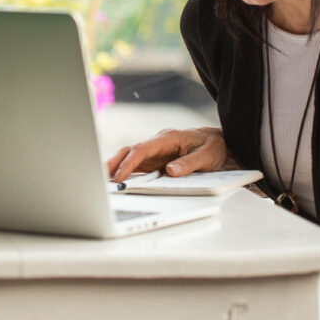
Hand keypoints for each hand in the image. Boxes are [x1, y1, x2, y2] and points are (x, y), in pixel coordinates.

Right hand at [106, 127, 227, 182]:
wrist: (218, 142)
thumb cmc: (212, 146)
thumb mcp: (206, 155)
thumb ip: (189, 163)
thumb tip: (170, 171)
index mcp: (167, 138)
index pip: (142, 149)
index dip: (129, 163)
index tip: (120, 176)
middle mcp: (157, 143)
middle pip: (130, 150)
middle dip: (114, 163)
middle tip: (101, 177)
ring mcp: (155, 151)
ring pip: (129, 156)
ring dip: (116, 167)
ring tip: (103, 181)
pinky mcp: (156, 159)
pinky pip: (137, 164)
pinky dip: (125, 171)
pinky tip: (117, 181)